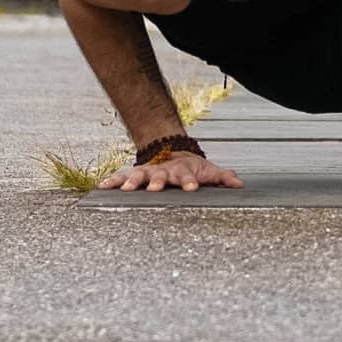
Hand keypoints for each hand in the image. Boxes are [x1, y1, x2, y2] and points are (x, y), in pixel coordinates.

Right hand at [96, 153, 243, 192]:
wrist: (172, 152)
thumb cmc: (192, 168)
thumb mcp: (208, 171)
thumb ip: (222, 177)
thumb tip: (239, 184)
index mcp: (183, 172)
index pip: (188, 177)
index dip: (190, 182)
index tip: (191, 189)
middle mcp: (164, 172)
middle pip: (161, 176)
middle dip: (157, 182)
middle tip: (154, 189)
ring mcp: (148, 172)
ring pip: (139, 176)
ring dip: (132, 182)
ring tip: (126, 189)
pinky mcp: (134, 175)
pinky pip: (120, 178)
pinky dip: (112, 181)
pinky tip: (102, 187)